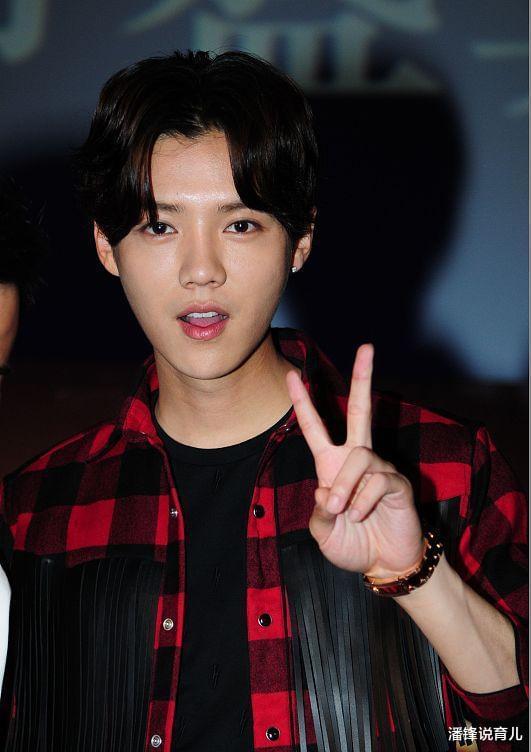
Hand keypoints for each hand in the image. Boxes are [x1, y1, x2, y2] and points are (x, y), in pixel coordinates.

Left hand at [286, 344, 422, 575]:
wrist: (383, 564)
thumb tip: (326, 488)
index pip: (315, 427)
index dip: (304, 402)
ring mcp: (379, 468)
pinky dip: (363, 502)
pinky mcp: (398, 482)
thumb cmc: (351, 543)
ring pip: (359, 457)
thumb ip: (319, 511)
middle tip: (367, 347)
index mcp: (331, 466)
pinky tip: (363, 516)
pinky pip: (377, 481)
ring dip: (345, 487)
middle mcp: (356, 459)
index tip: (293, 374)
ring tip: (344, 512)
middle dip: (363, 378)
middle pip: (360, 410)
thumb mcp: (323, 531)